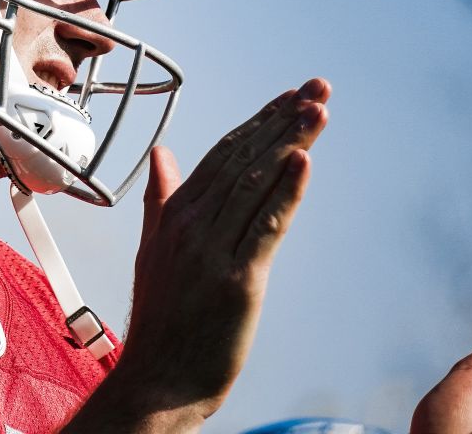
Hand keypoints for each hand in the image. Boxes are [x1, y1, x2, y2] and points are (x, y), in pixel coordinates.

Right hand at [65, 79, 330, 431]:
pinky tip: (304, 161)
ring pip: (256, 185)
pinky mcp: (237, 282)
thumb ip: (161, 200)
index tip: (288, 97)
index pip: (223, 155)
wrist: (157, 382)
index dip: (258, 122)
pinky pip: (266, 227)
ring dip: (291, 143)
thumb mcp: (153, 251)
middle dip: (283, 121)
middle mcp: (191, 227)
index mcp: (174, 217)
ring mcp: (213, 253)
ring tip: (319, 110)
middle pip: (243, 160)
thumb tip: (162, 156)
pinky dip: (286, 192)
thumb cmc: (161, 322)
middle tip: (317, 88)